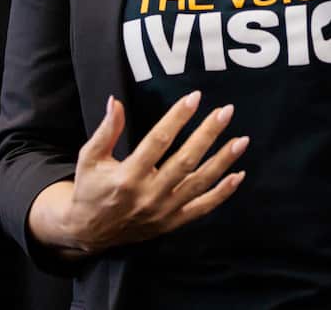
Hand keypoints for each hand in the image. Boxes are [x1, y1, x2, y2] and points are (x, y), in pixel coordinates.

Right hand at [55, 91, 247, 255]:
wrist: (88, 232)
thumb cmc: (90, 189)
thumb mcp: (90, 157)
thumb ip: (106, 130)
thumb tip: (115, 101)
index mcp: (127, 176)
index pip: (158, 142)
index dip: (177, 118)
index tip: (194, 97)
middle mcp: (148, 195)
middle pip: (185, 161)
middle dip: (208, 134)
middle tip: (225, 112)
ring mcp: (163, 211)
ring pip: (199, 184)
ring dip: (223, 161)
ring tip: (241, 140)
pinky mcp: (171, 223)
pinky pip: (202, 208)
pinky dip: (222, 193)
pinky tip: (238, 175)